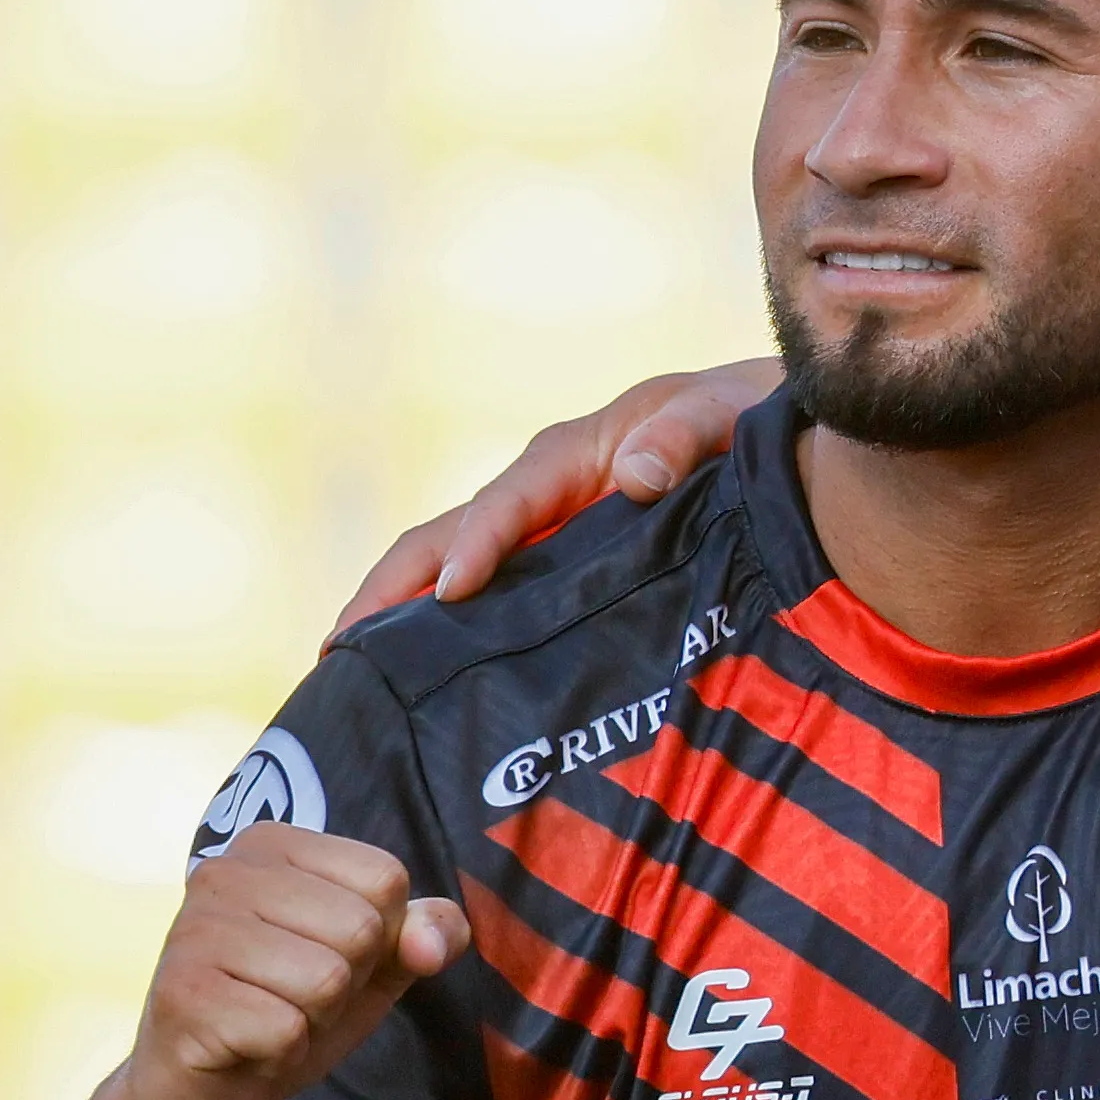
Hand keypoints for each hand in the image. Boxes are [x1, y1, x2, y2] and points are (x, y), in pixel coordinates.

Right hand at [103, 825, 464, 1099]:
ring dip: (314, 1018)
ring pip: (328, 979)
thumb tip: (430, 943)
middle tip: (290, 994)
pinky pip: (287, 1028)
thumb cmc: (288, 1008)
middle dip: (346, 982)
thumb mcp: (377, 962)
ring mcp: (195, 930)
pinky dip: (281, 1051)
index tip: (322, 954)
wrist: (205, 1089)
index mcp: (271, 845)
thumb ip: (426, 932)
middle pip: (361, 928)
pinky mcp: (183, 994)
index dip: (379, 936)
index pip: (385, 877)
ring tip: (267, 1015)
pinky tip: (243, 1044)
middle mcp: (224, 872)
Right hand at [329, 358, 774, 635]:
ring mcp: (540, 531)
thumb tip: (637, 474)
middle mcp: (538, 494)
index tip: (449, 595)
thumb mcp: (719, 413)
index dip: (474, 546)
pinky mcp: (555, 565)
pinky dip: (446, 633)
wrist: (763, 429)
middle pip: (444, 538)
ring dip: (398, 616)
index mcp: (568, 455)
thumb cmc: (739, 416)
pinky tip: (425, 686)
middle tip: (336, 650)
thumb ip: (683, 435)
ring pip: (451, 570)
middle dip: (389, 590)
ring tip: (347, 675)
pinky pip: (492, 598)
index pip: (505, 503)